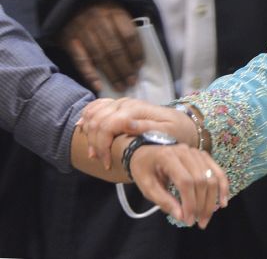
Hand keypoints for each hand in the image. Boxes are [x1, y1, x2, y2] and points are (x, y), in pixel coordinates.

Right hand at [59, 1, 142, 92]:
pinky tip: (99, 86)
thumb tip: (148, 40)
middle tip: (132, 82)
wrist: (68, 3)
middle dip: (125, 68)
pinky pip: (81, 60)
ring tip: (121, 86)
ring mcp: (82, 30)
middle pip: (115, 49)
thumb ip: (129, 23)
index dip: (136, 53)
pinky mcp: (69, 40)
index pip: (129, 36)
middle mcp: (98, 20)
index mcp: (114, 11)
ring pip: (100, 57)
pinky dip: (90, 75)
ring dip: (112, 74)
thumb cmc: (99, 9)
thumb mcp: (116, 7)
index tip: (140, 67)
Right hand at [78, 98, 197, 169]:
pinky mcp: (118, 106)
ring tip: (94, 152)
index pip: (109, 124)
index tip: (107, 163)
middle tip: (101, 160)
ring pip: (93, 114)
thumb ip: (147, 128)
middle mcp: (126, 103)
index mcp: (137, 110)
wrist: (183, 124)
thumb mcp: (168, 133)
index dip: (103, 145)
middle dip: (95, 143)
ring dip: (89, 133)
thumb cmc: (177, 132)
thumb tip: (128, 125)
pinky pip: (95, 107)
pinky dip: (87, 116)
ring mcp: (121, 103)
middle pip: (97, 121)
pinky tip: (83, 128)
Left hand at [129, 143, 228, 228]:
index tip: (188, 220)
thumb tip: (182, 216)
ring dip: (212, 200)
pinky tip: (222, 202)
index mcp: (168, 157)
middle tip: (198, 222)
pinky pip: (218, 172)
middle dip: (202, 204)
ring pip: (212, 177)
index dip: (189, 202)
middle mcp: (186, 151)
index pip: (185, 181)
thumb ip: (163, 201)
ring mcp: (197, 152)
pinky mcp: (204, 156)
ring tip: (206, 217)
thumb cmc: (144, 170)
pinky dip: (223, 187)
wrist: (146, 152)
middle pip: (201, 180)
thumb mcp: (147, 187)